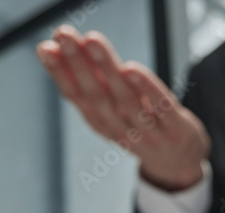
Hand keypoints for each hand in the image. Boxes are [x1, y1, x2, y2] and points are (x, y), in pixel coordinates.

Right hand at [37, 26, 209, 190]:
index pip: (76, 97)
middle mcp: (121, 130)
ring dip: (107, 69)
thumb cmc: (141, 127)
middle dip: (79, 64)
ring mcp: (150, 134)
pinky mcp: (178, 131)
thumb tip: (56, 48)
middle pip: (97, 96)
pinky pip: (161, 108)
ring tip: (92, 41)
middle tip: (65, 36)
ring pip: (125, 100)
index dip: (60, 74)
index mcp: (101, 123)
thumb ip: (93, 82)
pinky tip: (132, 69)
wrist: (179, 163)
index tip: (45, 47)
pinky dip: (147, 88)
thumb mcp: (113, 110)